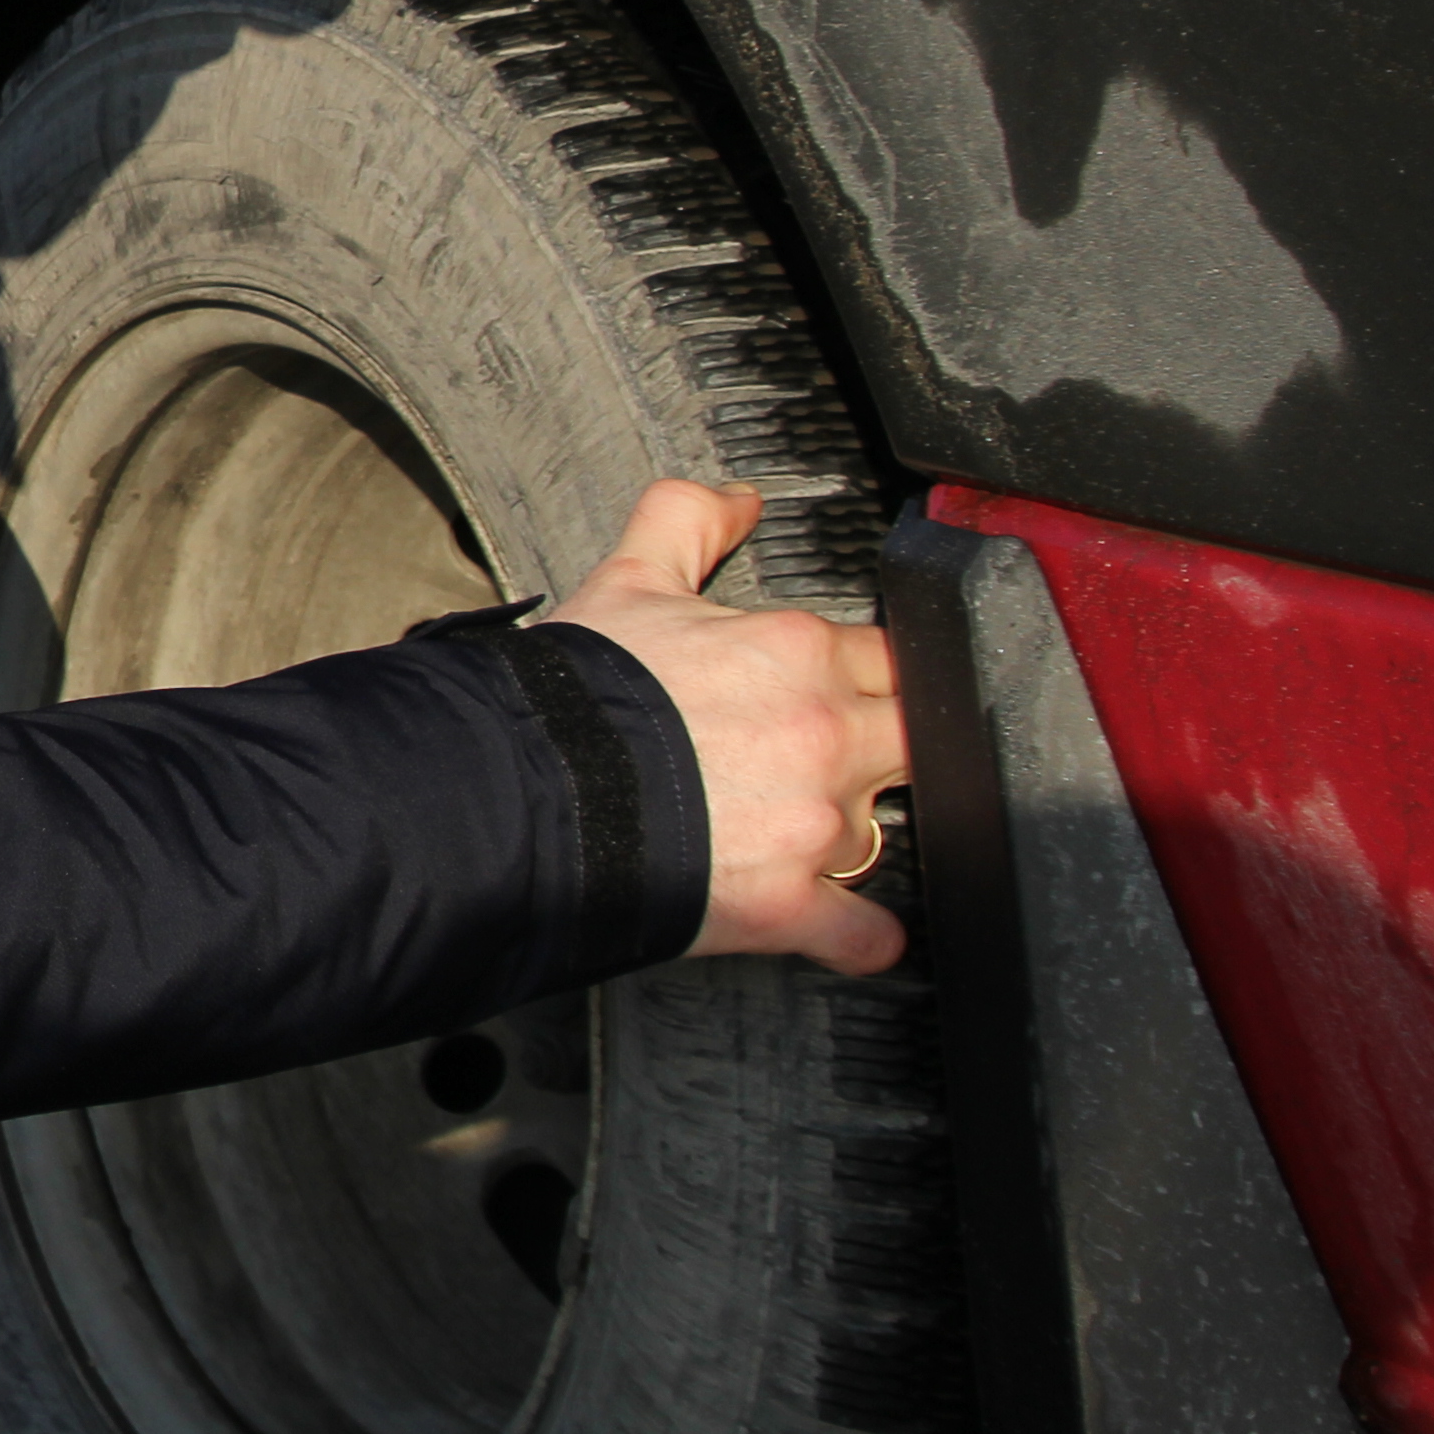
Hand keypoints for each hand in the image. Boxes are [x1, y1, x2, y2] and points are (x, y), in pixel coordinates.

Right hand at [543, 480, 909, 974]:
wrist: (519, 790)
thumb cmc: (570, 698)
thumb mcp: (627, 580)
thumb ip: (689, 518)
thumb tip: (740, 497)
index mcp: (800, 653)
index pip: (893, 653)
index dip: (868, 670)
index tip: (846, 684)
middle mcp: (826, 737)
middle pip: (914, 737)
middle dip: (880, 745)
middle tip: (831, 755)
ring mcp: (815, 826)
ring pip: (886, 831)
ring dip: (854, 832)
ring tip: (801, 830)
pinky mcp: (789, 904)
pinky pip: (862, 932)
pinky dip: (863, 936)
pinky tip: (854, 927)